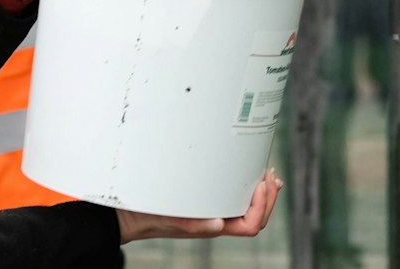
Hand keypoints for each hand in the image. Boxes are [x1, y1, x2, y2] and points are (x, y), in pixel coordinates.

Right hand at [117, 169, 280, 241]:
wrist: (128, 214)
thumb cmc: (148, 217)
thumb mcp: (170, 218)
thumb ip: (193, 223)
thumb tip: (218, 225)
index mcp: (213, 226)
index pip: (250, 225)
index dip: (262, 206)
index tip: (262, 184)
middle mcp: (216, 219)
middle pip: (255, 215)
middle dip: (269, 196)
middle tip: (271, 175)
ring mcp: (211, 209)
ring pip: (247, 206)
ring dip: (262, 190)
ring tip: (267, 173)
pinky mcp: (203, 197)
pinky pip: (232, 194)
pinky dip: (246, 184)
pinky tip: (249, 174)